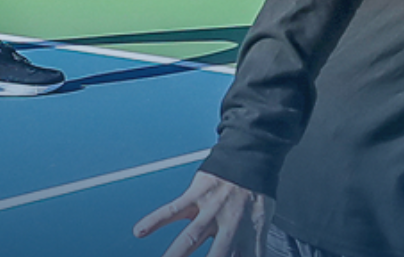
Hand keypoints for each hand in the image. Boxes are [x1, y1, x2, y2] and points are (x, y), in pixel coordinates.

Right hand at [133, 171, 269, 256]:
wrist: (253, 157)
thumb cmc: (256, 194)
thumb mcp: (263, 225)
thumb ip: (254, 249)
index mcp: (249, 236)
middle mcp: (231, 226)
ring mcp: (213, 210)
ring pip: (190, 238)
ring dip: (175, 255)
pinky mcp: (198, 195)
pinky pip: (174, 210)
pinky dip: (155, 220)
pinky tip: (140, 231)